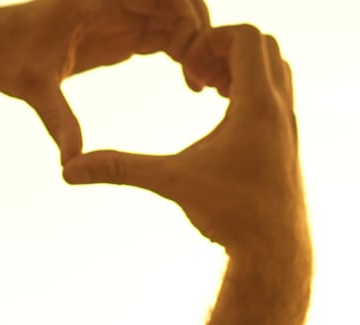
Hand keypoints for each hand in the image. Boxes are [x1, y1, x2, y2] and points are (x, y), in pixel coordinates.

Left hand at [0, 0, 225, 162]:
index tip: (192, 50)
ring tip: (202, 85)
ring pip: (178, 17)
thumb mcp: (35, 91)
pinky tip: (193, 86)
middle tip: (204, 72)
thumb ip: (58, 121)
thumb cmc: (11, 62)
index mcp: (95, 0)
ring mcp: (123, 15)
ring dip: (198, 44)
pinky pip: (169, 33)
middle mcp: (114, 1)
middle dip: (200, 28)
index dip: (182, 10)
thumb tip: (70, 164)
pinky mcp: (125, 31)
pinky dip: (187, 52)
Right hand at [63, 24, 305, 260]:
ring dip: (243, 69)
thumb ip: (120, 169)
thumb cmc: (231, 216)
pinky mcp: (289, 142)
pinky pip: (277, 95)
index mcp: (258, 105)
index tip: (188, 67)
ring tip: (209, 91)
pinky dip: (252, 91)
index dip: (213, 39)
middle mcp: (281, 109)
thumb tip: (69, 170)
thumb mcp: (171, 182)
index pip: (247, 35)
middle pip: (266, 44)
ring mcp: (290, 125)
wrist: (275, 253)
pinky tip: (223, 117)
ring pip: (276, 68)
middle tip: (197, 75)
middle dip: (227, 48)